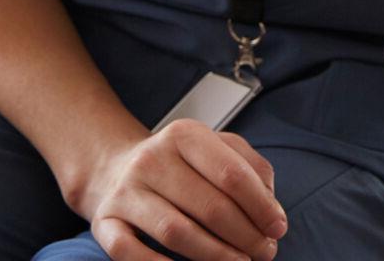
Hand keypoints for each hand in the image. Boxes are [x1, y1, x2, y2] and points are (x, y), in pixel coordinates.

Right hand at [73, 120, 285, 260]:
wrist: (114, 168)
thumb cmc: (181, 164)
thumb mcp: (218, 149)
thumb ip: (252, 169)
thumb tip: (271, 208)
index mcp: (185, 135)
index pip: (232, 174)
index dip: (261, 206)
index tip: (278, 228)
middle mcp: (152, 159)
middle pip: (209, 206)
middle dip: (245, 235)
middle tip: (265, 252)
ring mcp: (125, 191)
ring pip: (176, 232)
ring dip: (215, 256)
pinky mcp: (105, 221)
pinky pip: (130, 252)